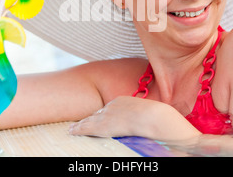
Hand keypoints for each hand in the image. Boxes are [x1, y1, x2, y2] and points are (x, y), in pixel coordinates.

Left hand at [68, 96, 200, 140]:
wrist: (155, 118)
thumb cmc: (161, 118)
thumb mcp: (154, 113)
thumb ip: (147, 117)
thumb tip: (150, 124)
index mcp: (125, 100)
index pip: (110, 108)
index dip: (103, 114)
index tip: (98, 117)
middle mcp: (114, 106)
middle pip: (99, 112)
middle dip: (91, 117)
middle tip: (81, 121)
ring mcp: (107, 115)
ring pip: (91, 120)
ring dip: (82, 124)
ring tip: (72, 128)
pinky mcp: (103, 126)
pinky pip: (88, 127)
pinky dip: (79, 129)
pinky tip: (71, 131)